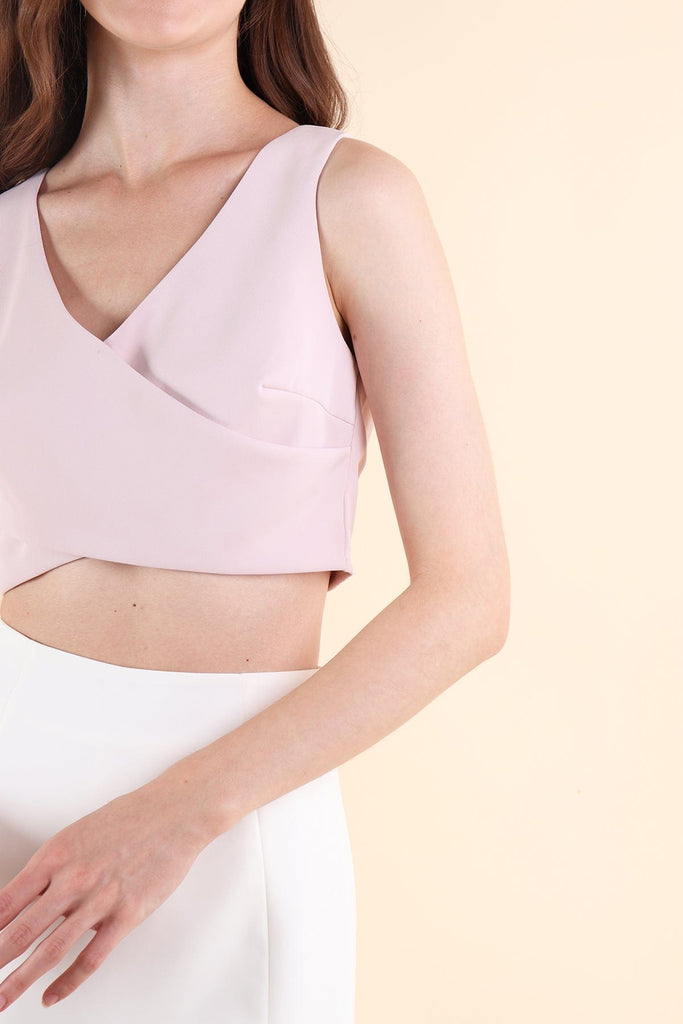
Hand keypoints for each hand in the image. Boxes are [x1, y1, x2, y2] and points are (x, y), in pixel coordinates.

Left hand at [0, 773, 210, 1011]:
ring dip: (20, 981)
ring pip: (50, 951)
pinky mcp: (126, 914)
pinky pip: (91, 958)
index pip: (6, 902)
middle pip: (20, 932)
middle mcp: (72, 878)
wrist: (175, 813)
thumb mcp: (78, 834)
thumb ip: (53, 869)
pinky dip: (68, 982)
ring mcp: (99, 898)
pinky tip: (51, 994)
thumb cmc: (130, 819)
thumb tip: (28, 901)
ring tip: (1, 1000)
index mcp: (55, 855)